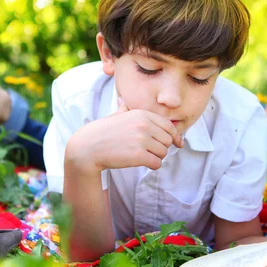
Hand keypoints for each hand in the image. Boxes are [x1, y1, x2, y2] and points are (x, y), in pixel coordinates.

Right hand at [66, 98, 183, 171]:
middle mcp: (144, 125)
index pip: (168, 126)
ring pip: (163, 152)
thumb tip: (123, 101)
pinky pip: (156, 163)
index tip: (177, 143)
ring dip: (156, 157)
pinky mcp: (138, 155)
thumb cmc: (102, 132)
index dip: (175, 136)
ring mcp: (141, 140)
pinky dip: (152, 165)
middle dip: (161, 148)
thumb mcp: (116, 116)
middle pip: (167, 140)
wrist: (89, 147)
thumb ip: (125, 109)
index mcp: (142, 114)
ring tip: (143, 157)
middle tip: (150, 151)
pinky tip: (143, 163)